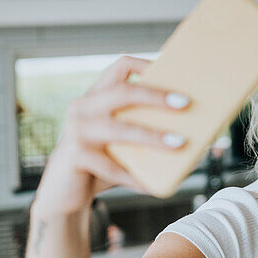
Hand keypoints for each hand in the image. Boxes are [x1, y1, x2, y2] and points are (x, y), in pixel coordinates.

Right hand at [31, 55, 191, 214]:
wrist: (62, 193)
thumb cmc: (99, 162)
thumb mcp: (119, 140)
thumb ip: (142, 129)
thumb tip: (196, 133)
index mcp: (95, 97)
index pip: (119, 67)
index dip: (146, 65)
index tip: (173, 71)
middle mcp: (83, 108)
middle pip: (123, 92)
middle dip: (157, 96)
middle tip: (185, 104)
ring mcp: (76, 131)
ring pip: (121, 129)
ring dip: (153, 136)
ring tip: (179, 143)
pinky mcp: (74, 156)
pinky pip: (112, 167)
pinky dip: (136, 177)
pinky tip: (153, 184)